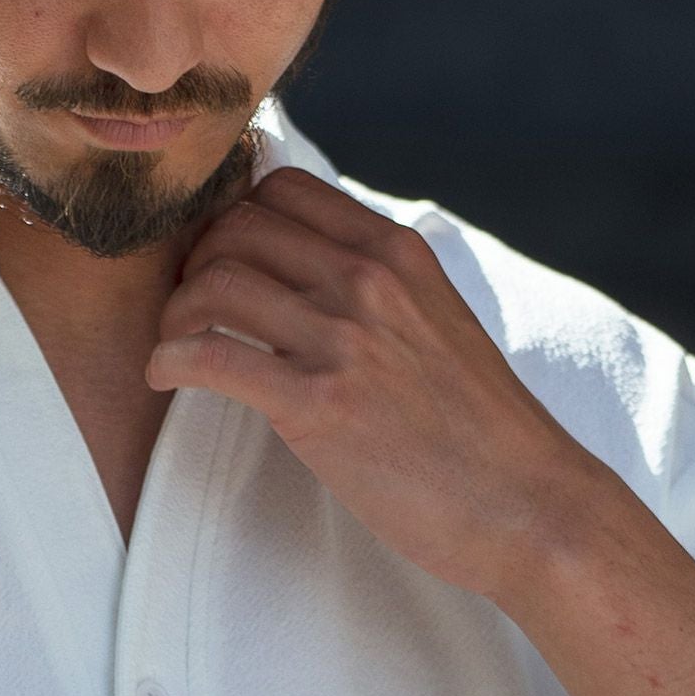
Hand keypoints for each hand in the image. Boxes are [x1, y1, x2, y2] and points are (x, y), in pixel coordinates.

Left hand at [146, 166, 608, 600]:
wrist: (528, 507)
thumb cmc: (479, 429)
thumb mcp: (437, 321)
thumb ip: (377, 285)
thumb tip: (309, 264)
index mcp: (398, 252)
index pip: (283, 188)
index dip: (232, 216)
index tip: (218, 258)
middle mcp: (369, 280)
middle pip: (236, 226)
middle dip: (195, 262)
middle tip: (189, 308)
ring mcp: (343, 339)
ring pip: (212, 283)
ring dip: (174, 315)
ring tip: (175, 347)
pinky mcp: (317, 403)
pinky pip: (208, 355)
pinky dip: (168, 361)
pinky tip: (166, 378)